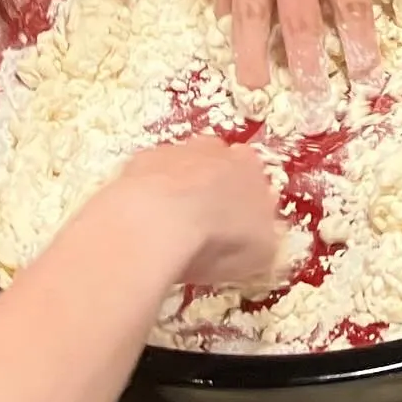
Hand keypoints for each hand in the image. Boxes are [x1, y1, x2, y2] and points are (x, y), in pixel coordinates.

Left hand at [117, 137, 283, 289]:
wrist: (157, 223)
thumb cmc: (218, 238)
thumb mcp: (262, 252)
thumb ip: (265, 236)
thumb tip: (262, 237)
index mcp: (250, 166)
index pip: (252, 179)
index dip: (244, 206)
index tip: (235, 233)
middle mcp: (214, 150)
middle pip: (215, 169)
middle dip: (210, 194)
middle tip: (202, 232)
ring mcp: (173, 152)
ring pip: (178, 171)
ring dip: (175, 195)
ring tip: (167, 236)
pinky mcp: (136, 162)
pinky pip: (146, 180)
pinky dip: (145, 199)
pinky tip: (141, 229)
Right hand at [200, 0, 393, 91]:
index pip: (349, 10)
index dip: (358, 51)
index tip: (365, 86)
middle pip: (297, 25)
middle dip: (307, 74)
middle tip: (313, 113)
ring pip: (250, 14)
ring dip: (255, 58)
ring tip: (256, 92)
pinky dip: (227, 11)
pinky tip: (230, 33)